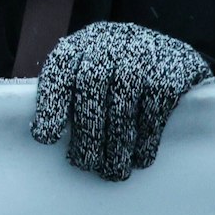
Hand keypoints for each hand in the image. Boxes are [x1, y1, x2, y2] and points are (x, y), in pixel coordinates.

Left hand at [32, 22, 209, 181]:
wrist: (168, 52)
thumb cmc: (116, 69)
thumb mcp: (88, 68)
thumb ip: (71, 94)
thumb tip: (49, 136)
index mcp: (80, 44)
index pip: (58, 69)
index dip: (50, 104)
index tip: (45, 138)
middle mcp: (107, 43)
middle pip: (90, 86)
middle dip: (86, 131)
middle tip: (85, 164)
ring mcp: (140, 55)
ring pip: (122, 102)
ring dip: (116, 143)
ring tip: (113, 171)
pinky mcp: (169, 72)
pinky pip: (153, 110)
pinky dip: (145, 139)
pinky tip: (139, 159)